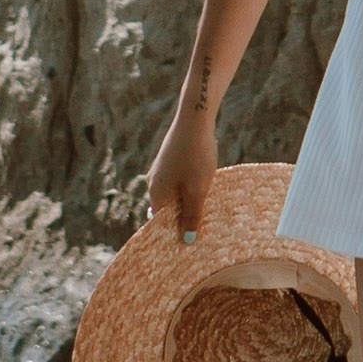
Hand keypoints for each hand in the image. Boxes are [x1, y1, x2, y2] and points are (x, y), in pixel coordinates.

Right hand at [143, 102, 216, 238]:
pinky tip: (205, 185)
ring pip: (175, 194)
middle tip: (203, 228)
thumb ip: (191, 215)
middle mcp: (154, 183)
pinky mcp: (171, 159)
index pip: (160, 223)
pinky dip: (190, 187)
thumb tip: (186, 240)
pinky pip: (179, 181)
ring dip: (189, 201)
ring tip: (207, 207)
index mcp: (157, 194)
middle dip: (183, 218)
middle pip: (167, 210)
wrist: (195, 118)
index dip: (175, 234)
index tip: (191, 243)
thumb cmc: (196, 156)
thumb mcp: (197, 190)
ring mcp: (162, 170)